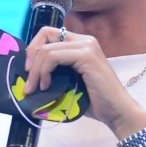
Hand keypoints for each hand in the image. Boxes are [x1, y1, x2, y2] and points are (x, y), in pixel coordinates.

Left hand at [21, 26, 144, 136]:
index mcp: (81, 44)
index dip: (34, 49)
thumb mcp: (70, 82)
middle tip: (28, 80)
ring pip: (46, 48)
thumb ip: (55, 72)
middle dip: (30, 57)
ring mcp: (86, 46)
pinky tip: (45, 85)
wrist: (117, 111)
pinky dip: (43, 71)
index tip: (29, 71)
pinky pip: (53, 57)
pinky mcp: (86, 56)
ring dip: (35, 70)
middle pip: (45, 34)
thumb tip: (29, 75)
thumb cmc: (95, 101)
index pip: (49, 34)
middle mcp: (85, 40)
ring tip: (35, 88)